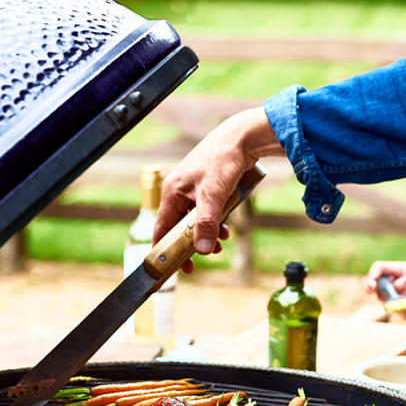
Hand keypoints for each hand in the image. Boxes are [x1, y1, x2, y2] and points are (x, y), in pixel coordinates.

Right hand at [154, 107, 283, 272]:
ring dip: (206, 235)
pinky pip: (207, 212)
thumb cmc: (223, 159)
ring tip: (220, 245)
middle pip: (178, 227)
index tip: (173, 268)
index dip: (165, 250)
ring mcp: (194, 190)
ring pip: (195, 221)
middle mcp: (180, 192)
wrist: (243, 137)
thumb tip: (202, 250)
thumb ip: (206, 224)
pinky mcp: (209, 188)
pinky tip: (226, 229)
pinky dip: (215, 223)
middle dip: (191, 244)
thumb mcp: (214, 195)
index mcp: (172, 192)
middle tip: (201, 261)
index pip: (161, 228)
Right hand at [362, 261, 405, 318]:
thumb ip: (381, 268)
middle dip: (397, 285)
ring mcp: (397, 305)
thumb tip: (368, 276)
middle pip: (380, 294)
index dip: (368, 285)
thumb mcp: (400, 266)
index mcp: (387, 281)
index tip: (371, 285)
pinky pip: (401, 310)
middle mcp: (390, 293)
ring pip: (392, 302)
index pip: (370, 285)